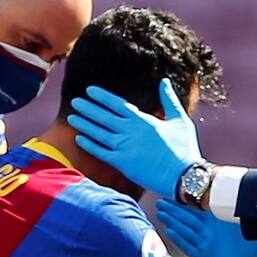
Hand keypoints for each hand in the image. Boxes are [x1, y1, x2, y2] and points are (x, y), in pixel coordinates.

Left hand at [68, 79, 202, 197]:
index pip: (118, 104)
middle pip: (104, 117)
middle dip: (88, 108)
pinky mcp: (124, 164)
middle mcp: (131, 131)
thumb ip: (169, 100)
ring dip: (85, 125)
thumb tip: (164, 81)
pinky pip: (102, 153)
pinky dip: (90, 146)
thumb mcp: (180, 120)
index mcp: (144, 120)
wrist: (185, 175)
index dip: (102, 97)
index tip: (89, 91)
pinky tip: (79, 139)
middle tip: (75, 101)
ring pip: (99, 133)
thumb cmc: (185, 148)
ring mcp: (126, 148)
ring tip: (72, 117)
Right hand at [155, 200, 256, 256]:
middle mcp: (208, 234)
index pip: (195, 211)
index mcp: (216, 223)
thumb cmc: (255, 245)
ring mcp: (206, 246)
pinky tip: (170, 232)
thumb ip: (233, 210)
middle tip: (160, 203)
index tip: (170, 196)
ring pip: (185, 232)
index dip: (182, 204)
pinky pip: (190, 248)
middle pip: (186, 220)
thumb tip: (229, 192)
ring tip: (161, 214)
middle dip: (173, 211)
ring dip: (173, 223)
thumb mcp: (245, 223)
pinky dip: (180, 240)